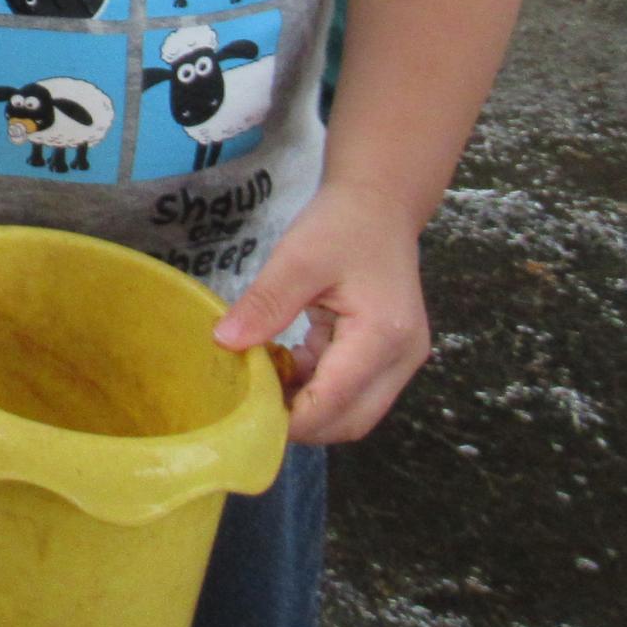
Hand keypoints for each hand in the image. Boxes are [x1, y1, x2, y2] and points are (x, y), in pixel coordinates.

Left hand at [210, 181, 430, 444]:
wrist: (379, 203)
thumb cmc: (342, 225)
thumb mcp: (298, 259)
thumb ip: (265, 304)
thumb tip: (225, 343)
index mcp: (383, 336)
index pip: (336, 401)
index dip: (292, 418)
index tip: (246, 415)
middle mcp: (401, 358)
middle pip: (352, 420)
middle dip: (302, 423)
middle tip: (250, 406)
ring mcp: (398, 360)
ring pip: (352, 410)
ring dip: (308, 406)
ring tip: (261, 382)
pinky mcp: (386, 355)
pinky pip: (350, 389)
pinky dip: (316, 387)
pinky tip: (282, 366)